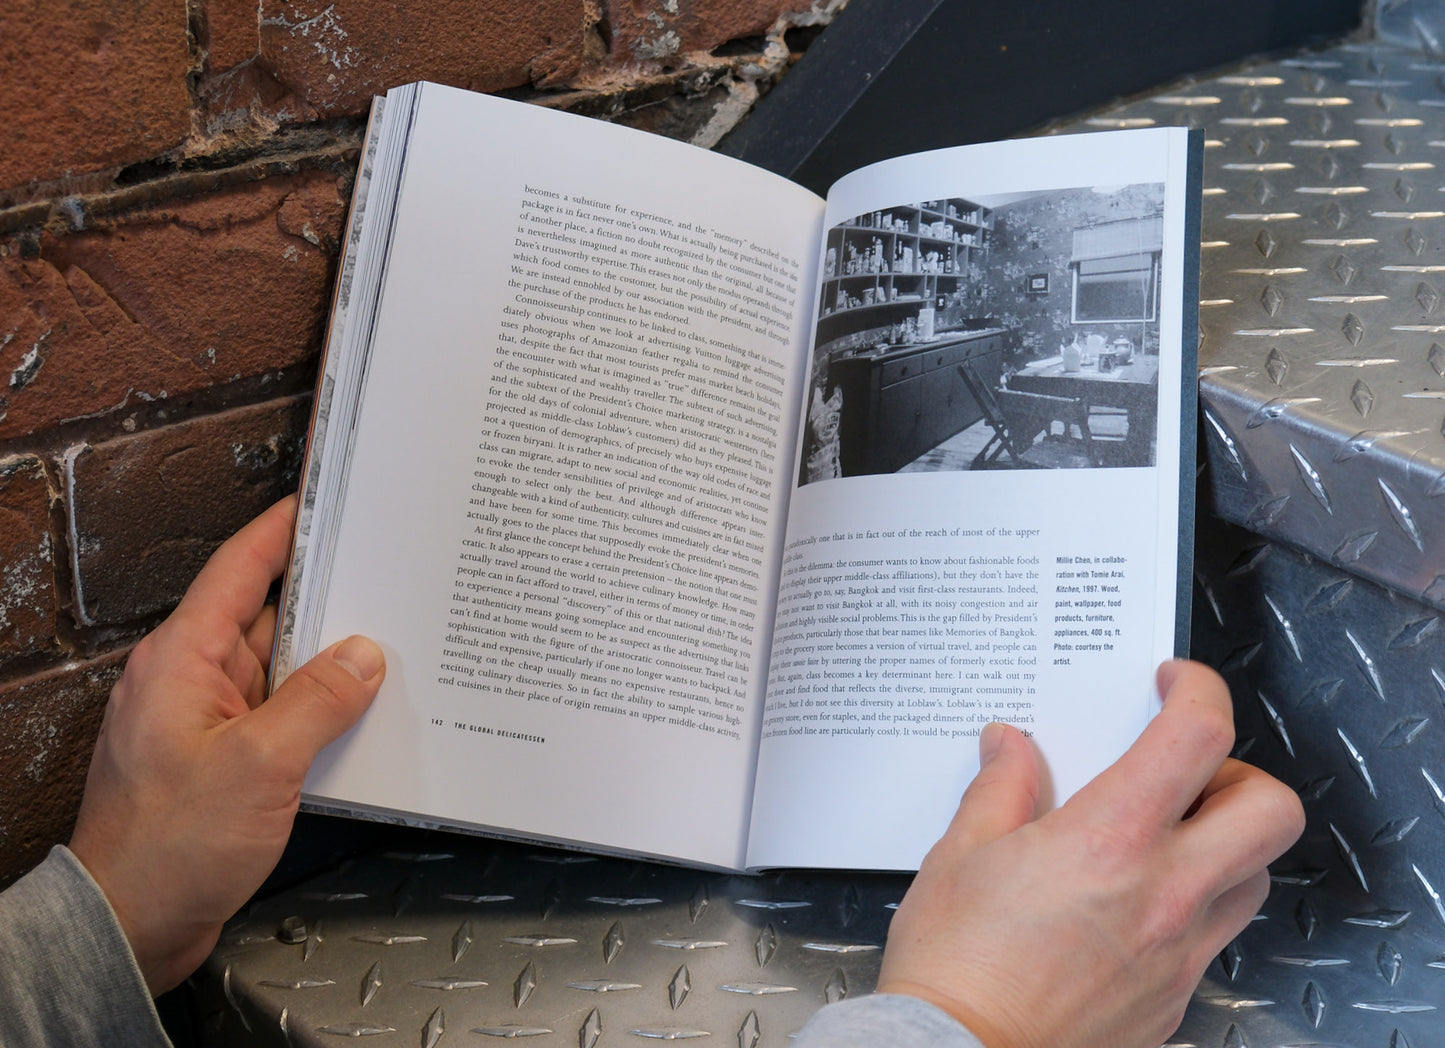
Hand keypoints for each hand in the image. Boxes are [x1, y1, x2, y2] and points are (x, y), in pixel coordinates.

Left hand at [69, 495, 385, 993]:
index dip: (283, 529)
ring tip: (394, 648)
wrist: (132, 926)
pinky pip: (282, 714)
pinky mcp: (224, 759)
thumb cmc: (169, 848)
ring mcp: (208, 720)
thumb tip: (364, 655)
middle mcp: (192, 680)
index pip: (239, 569)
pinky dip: (320, 709)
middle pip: (270, 617)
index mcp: (183, 659)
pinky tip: (362, 715)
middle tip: (387, 575)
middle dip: (329, 600)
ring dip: (330, 665)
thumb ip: (318, 701)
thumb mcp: (259, 764)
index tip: (325, 501)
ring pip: (282, 669)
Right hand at [877, 660, 1303, 1047]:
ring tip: (1166, 837)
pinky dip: (1192, 904)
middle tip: (1188, 771)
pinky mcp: (1173, 998)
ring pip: (1257, 877)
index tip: (1174, 683)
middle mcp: (1163, 895)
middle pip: (1270, 810)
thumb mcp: (961, 855)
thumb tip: (1010, 748)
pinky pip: (1214, 936)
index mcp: (1110, 841)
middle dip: (1240, 773)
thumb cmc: (955, 968)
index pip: (1197, 736)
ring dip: (1226, 843)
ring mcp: (1178, 953)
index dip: (1197, 689)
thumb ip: (999, 789)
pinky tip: (1134, 903)